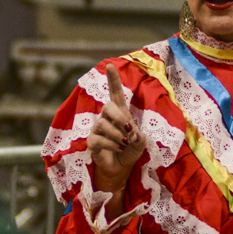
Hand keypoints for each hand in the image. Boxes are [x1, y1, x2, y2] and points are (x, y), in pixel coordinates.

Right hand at [89, 65, 145, 192]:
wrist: (120, 167)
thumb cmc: (129, 151)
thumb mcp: (140, 144)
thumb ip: (141, 139)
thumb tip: (135, 135)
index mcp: (119, 113)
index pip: (115, 93)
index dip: (113, 80)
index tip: (110, 65)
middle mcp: (106, 118)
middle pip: (108, 106)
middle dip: (120, 117)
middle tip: (129, 130)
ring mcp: (97, 129)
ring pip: (103, 125)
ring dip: (117, 136)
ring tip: (124, 144)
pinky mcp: (91, 141)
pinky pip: (99, 139)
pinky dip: (111, 145)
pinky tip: (118, 149)